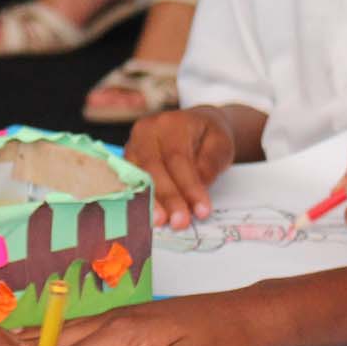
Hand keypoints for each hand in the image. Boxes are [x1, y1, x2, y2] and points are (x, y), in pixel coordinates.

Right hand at [128, 108, 239, 228]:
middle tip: (180, 221)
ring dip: (148, 202)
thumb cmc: (207, 136)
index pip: (177, 158)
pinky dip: (138, 200)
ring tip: (161, 222)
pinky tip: (145, 216)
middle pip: (153, 168)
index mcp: (170, 123)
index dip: (188, 186)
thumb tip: (196, 189)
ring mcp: (132, 146)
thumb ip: (209, 165)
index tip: (202, 210)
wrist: (194, 126)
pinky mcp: (127, 161)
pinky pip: (129, 182)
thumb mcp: (220, 145)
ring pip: (137, 176)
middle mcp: (146, 132)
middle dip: (167, 198)